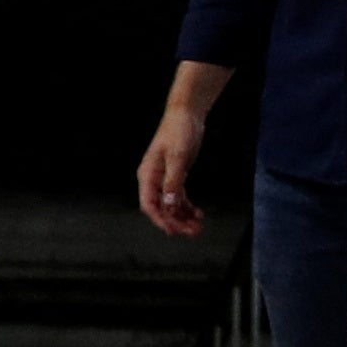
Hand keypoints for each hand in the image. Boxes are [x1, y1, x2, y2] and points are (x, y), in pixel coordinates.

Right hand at [136, 101, 209, 237]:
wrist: (186, 114)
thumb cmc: (179, 131)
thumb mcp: (178, 156)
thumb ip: (173, 181)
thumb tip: (169, 204)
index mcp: (148, 175)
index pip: (149, 204)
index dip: (160, 220)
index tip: (174, 231)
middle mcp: (154, 180)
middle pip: (161, 208)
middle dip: (175, 222)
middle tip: (193, 232)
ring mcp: (164, 178)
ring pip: (171, 205)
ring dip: (183, 217)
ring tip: (198, 226)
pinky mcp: (176, 175)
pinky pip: (179, 197)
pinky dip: (187, 206)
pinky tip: (198, 213)